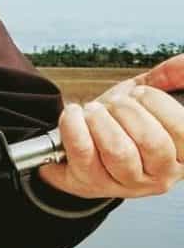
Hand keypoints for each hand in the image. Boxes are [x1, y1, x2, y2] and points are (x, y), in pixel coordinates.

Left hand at [39, 54, 183, 198]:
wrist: (78, 150)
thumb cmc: (121, 122)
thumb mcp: (149, 98)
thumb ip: (171, 78)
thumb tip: (183, 63)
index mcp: (183, 156)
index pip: (183, 130)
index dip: (158, 103)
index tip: (140, 93)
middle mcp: (160, 176)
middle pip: (151, 141)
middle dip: (128, 110)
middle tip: (115, 103)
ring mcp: (125, 184)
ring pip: (118, 150)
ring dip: (101, 119)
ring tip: (93, 109)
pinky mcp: (90, 183)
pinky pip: (82, 150)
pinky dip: (74, 124)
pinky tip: (73, 113)